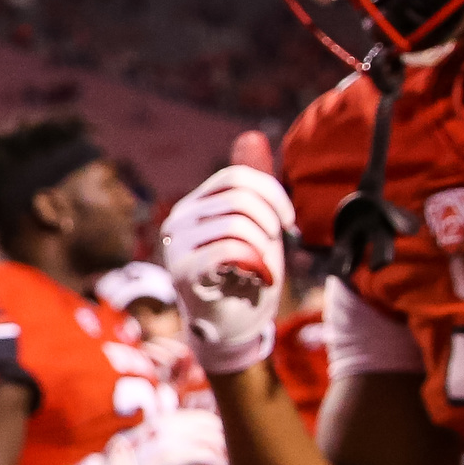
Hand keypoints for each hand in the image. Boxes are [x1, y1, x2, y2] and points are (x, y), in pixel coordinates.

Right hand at [91, 408, 230, 464]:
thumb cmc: (132, 462)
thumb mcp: (151, 442)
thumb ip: (172, 436)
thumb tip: (199, 439)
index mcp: (164, 419)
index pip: (204, 417)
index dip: (221, 430)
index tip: (231, 445)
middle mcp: (166, 424)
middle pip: (211, 426)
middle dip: (229, 441)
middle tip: (238, 457)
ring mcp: (167, 439)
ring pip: (211, 439)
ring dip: (226, 454)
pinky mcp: (168, 457)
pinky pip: (203, 456)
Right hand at [161, 141, 297, 376]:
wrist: (230, 330)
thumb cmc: (243, 277)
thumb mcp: (254, 226)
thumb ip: (252, 186)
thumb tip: (252, 134)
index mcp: (195, 206)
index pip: (235, 178)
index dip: (271, 193)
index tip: (287, 221)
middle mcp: (178, 221)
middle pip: (238, 198)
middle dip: (270, 222)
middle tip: (277, 249)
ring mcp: (176, 246)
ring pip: (236, 224)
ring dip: (265, 250)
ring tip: (265, 269)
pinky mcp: (183, 273)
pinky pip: (228, 250)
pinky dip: (256, 265)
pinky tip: (261, 279)